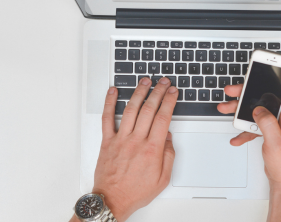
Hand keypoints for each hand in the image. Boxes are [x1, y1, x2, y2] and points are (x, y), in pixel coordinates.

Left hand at [91, 77, 177, 221]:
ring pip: (131, 109)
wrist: (113, 200)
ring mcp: (120, 139)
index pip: (163, 118)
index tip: (173, 92)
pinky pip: (107, 118)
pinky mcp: (107, 141)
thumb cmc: (136, 191)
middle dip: (158, 92)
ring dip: (139, 92)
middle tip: (163, 82)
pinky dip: (109, 103)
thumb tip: (168, 137)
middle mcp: (136, 141)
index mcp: (152, 149)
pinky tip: (113, 91)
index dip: (169, 101)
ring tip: (145, 81)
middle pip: (149, 109)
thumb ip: (168, 155)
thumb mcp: (163, 178)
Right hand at [217, 82, 280, 221]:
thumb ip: (266, 122)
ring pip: (258, 109)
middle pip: (267, 97)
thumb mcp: (276, 142)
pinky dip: (245, 128)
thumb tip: (258, 109)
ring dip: (241, 110)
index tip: (265, 68)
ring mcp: (279, 124)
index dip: (277, 77)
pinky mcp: (271, 131)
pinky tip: (237, 135)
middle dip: (248, 94)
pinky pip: (256, 124)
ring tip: (226, 108)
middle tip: (234, 91)